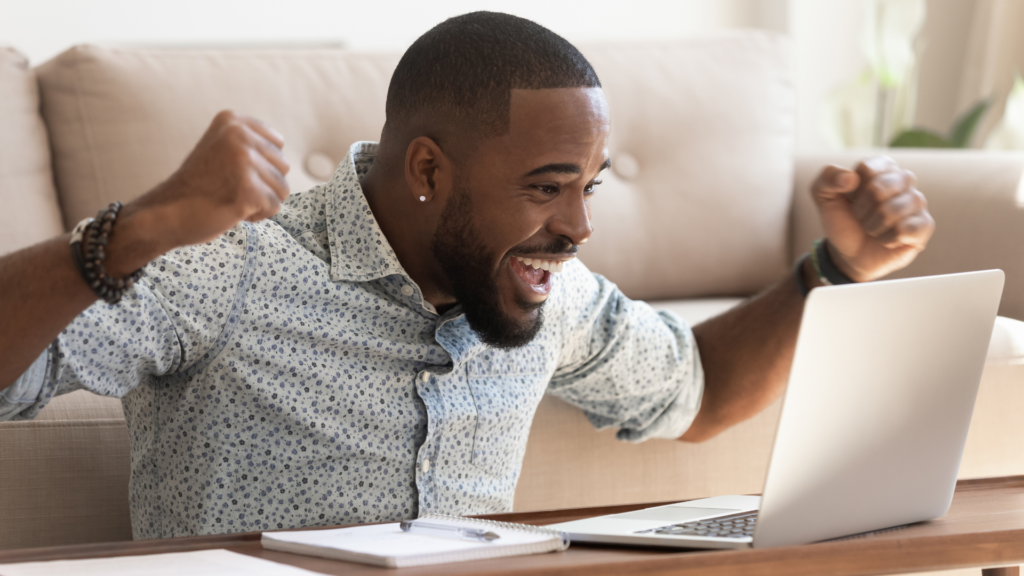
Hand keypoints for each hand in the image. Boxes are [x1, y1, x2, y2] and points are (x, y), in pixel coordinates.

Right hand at [125, 110, 290, 251]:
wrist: (166, 213)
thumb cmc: (198, 186)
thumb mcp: (222, 149)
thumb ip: (251, 145)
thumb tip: (284, 160)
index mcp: (232, 120)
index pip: (278, 144)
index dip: (262, 165)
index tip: (233, 171)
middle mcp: (239, 134)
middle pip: (283, 166)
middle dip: (264, 184)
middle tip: (231, 188)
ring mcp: (243, 160)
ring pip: (282, 188)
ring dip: (262, 201)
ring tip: (231, 197)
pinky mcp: (248, 187)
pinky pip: (274, 206)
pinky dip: (258, 214)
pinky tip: (233, 209)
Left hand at [811, 156, 934, 281]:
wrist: (850, 254)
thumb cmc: (843, 221)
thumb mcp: (824, 197)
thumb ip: (827, 178)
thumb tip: (850, 178)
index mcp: (882, 167)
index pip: (868, 168)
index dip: (852, 190)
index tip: (850, 200)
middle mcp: (903, 180)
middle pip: (880, 187)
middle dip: (861, 209)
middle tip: (859, 217)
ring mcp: (917, 202)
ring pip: (894, 209)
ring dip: (873, 225)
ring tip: (871, 229)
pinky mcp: (924, 225)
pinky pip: (907, 229)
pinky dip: (888, 239)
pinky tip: (886, 239)